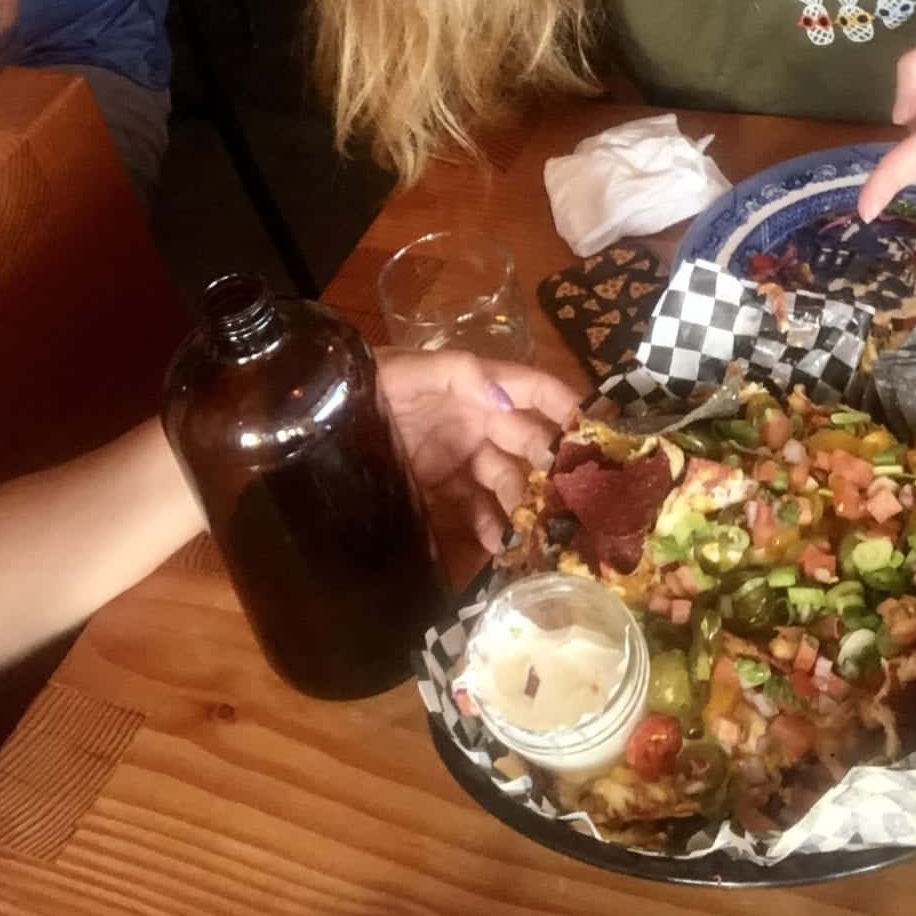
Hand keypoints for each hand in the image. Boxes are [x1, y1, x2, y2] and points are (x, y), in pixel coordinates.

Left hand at [377, 350, 578, 553]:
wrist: (318, 419)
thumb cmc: (366, 383)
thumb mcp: (404, 370)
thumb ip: (452, 374)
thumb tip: (500, 389)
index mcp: (476, 386)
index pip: (533, 389)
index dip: (567, 404)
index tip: (597, 432)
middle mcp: (477, 421)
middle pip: (528, 443)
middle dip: (551, 468)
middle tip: (570, 498)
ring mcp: (461, 456)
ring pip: (507, 481)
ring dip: (523, 505)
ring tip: (533, 531)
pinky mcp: (441, 488)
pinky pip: (476, 508)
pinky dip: (490, 527)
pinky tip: (498, 545)